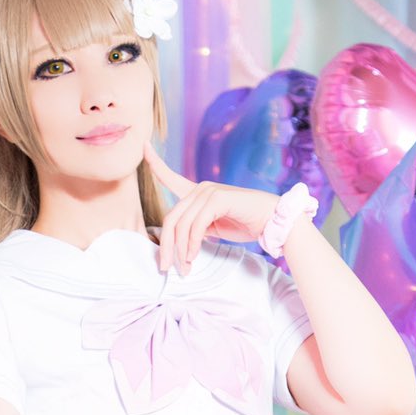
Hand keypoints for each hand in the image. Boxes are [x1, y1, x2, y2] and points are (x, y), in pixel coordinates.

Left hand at [144, 140, 278, 273]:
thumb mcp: (214, 227)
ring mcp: (208, 191)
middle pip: (171, 218)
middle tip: (166, 267)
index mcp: (198, 193)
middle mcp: (200, 188)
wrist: (272, 221)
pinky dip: (192, 244)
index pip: (171, 177)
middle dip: (167, 246)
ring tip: (185, 268)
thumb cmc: (246, 223)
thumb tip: (180, 245)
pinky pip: (195, 226)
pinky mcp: (217, 199)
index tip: (143, 146)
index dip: (156, 163)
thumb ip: (196, 229)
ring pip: (182, 225)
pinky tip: (193, 256)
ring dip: (181, 250)